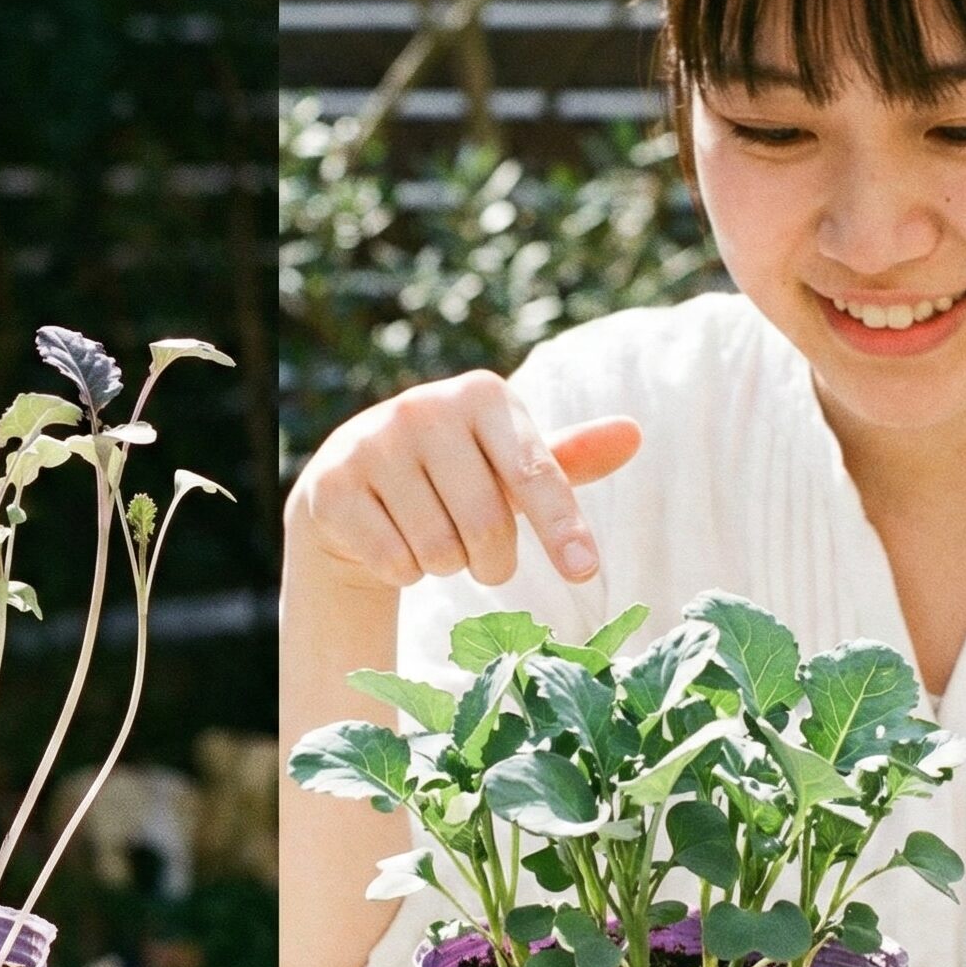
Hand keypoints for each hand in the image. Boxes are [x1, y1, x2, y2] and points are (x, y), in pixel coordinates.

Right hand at [285, 369, 640, 591]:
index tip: (585, 572)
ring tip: (432, 539)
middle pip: (487, 525)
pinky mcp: (332, 485)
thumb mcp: (508, 462)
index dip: (561, 527)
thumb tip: (633, 434)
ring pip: (439, 551)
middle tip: (486, 559)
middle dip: (494, 562)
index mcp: (480, 394)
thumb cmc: (453, 472)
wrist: (354, 483)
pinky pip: (394, 562)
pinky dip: (404, 571)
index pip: (534, 473)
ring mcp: (371, 444)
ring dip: (447, 566)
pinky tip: (393, 542)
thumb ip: (567, 458)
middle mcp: (423, 408)